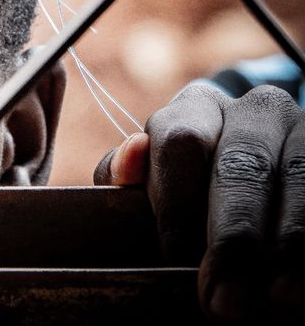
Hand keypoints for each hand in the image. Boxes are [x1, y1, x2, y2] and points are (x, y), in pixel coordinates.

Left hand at [94, 83, 304, 320]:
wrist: (262, 180)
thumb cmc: (187, 189)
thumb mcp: (154, 180)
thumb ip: (125, 175)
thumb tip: (130, 155)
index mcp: (196, 109)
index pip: (181, 142)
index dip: (176, 203)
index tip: (173, 257)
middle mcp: (254, 109)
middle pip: (243, 165)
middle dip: (233, 239)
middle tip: (225, 304)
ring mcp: (301, 129)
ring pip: (296, 178)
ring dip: (287, 246)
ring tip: (279, 304)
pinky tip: (304, 281)